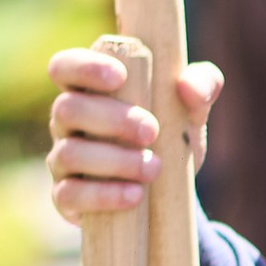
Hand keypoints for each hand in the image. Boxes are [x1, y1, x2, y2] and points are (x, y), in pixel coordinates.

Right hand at [47, 44, 221, 225]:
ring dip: (114, 160)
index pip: (65, 67)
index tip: (121, 76)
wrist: (169, 195)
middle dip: (111, 118)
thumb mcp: (192, 110)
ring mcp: (63, 160)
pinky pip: (69, 195)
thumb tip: (188, 87)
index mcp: (89, 91)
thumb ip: (202, 85)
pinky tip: (135, 195)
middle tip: (152, 131)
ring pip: (69, 153)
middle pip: (66, 109)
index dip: (84, 67)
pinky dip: (103, 195)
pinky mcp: (67, 197)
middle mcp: (67, 122)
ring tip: (154, 168)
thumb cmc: (171, 137)